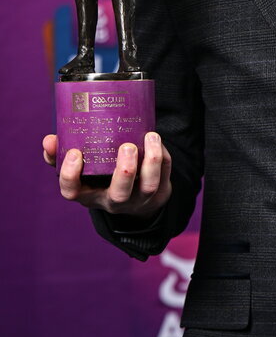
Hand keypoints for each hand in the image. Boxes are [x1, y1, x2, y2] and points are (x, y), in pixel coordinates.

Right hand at [42, 132, 171, 216]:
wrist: (134, 196)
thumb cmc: (100, 176)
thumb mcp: (80, 169)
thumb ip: (61, 155)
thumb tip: (49, 139)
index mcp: (88, 193)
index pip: (72, 192)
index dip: (71, 176)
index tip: (75, 153)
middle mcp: (113, 200)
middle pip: (119, 194)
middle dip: (124, 171)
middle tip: (126, 146)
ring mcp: (138, 199)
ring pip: (149, 186)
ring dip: (151, 161)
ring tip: (150, 136)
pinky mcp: (160, 192)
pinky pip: (165, 175)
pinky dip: (163, 157)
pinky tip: (156, 140)